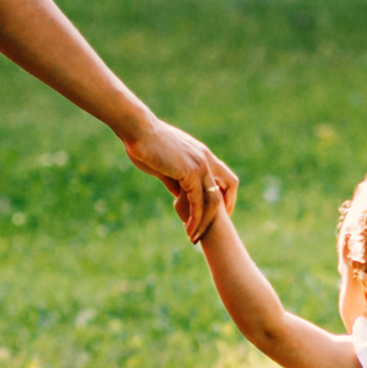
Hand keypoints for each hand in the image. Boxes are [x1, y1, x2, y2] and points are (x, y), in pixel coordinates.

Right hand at [122, 117, 238, 243]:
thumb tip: (178, 195)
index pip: (225, 177)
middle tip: (212, 229)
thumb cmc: (145, 144)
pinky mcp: (190, 173)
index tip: (218, 212)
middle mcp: (206, 159)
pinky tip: (188, 229)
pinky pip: (198, 202)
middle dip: (223, 211)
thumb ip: (175, 180)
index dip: (225, 195)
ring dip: (205, 221)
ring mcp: (200, 165)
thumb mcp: (165, 165)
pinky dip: (195, 218)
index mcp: (202, 154)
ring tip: (194, 237)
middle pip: (228, 187)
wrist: (138, 130)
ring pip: (213, 200)